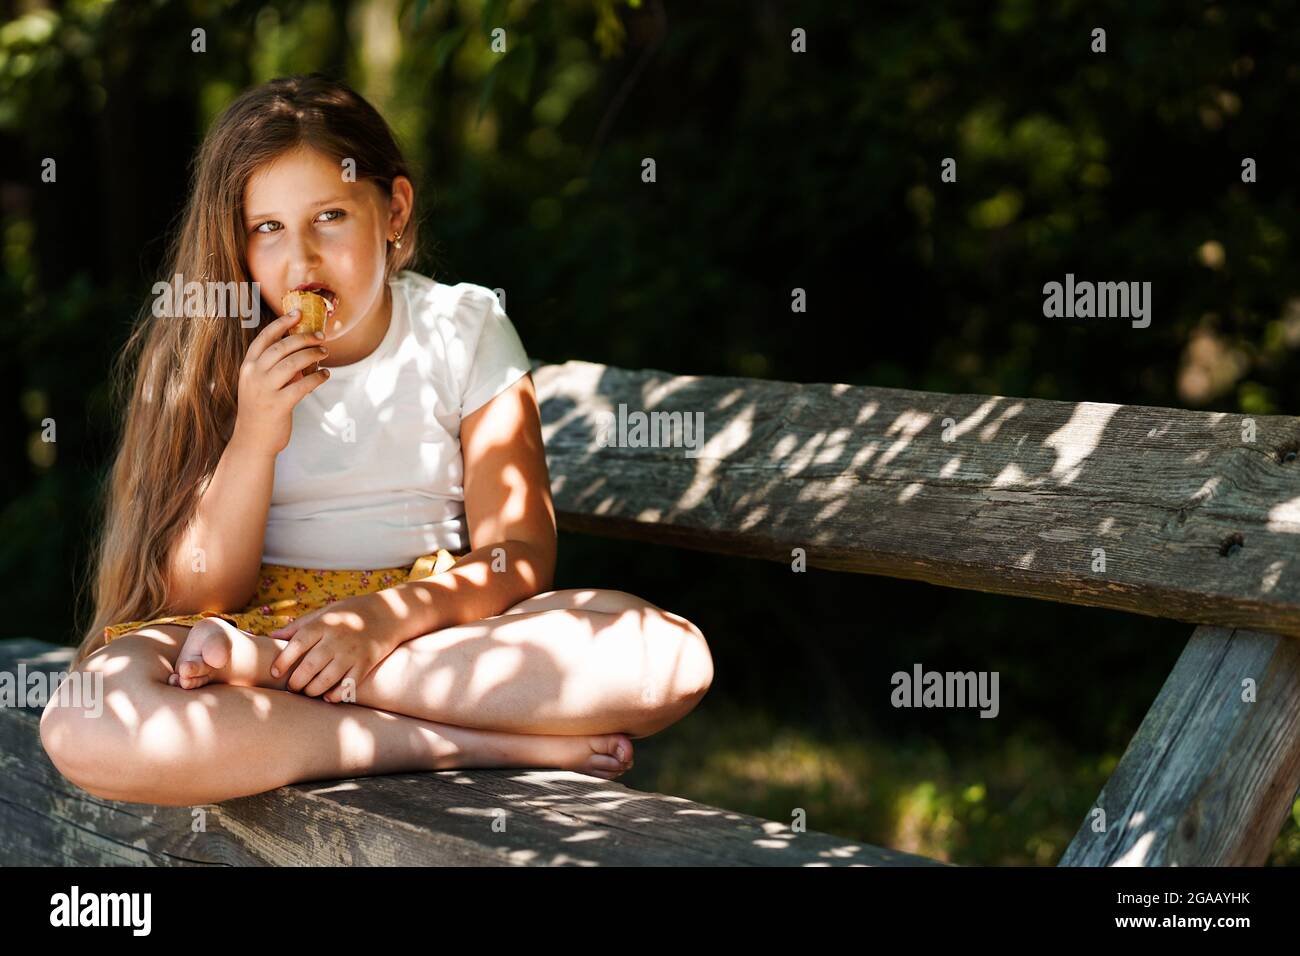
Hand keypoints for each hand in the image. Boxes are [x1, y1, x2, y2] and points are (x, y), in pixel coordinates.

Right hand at [231, 310, 331, 455]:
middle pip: (282, 346)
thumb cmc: (259, 410)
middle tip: (320, 336)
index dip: (282, 323)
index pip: (265, 338)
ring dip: (313, 355)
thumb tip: (301, 352)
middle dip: (304, 337)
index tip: (297, 313)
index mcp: (248, 366)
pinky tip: (325, 374)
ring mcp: (265, 390)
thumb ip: (273, 368)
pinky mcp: (279, 405)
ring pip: (293, 363)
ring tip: (324, 353)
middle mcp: (254, 375)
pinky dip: (318, 377)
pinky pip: (303, 385)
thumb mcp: (259, 384)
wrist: (252, 441)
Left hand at [268, 592, 405, 701]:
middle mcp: (337, 639)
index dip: (283, 661)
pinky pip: (347, 686)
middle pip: (309, 666)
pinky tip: (328, 697)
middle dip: (296, 682)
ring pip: (326, 679)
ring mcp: (352, 653)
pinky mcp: (365, 664)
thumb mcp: (325, 612)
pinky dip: (335, 695)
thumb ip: (299, 625)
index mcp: (324, 624)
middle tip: (292, 687)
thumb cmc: (350, 613)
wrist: (388, 613)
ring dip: (312, 690)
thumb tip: (271, 636)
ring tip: (307, 692)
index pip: (297, 644)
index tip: (275, 673)